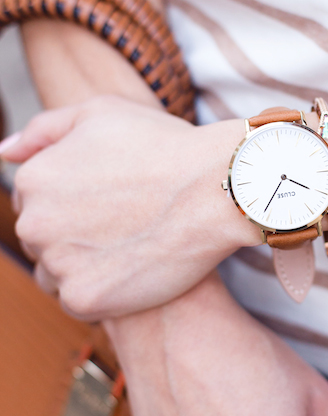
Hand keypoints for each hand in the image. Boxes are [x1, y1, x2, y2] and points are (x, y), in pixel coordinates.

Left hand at [1, 95, 259, 318]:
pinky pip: (78, 301)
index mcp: (34, 178)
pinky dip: (102, 291)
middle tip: (124, 225)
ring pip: (55, 273)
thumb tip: (5, 154)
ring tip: (129, 248)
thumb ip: (45, 130)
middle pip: (41, 238)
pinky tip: (133, 271)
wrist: (217, 189)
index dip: (73, 199)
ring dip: (82, 265)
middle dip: (73, 233)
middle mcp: (35, 222)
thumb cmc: (166, 147)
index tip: (109, 200)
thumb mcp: (101, 114)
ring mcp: (57, 263)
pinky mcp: (84, 299)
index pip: (34, 200)